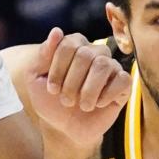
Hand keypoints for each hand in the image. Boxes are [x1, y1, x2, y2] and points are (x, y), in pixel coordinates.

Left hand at [26, 28, 130, 148]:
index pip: (68, 44)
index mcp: (74, 45)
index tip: (51, 89)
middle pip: (85, 54)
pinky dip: (107, 95)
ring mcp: (111, 67)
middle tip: (66, 100)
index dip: (58, 69)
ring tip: (82, 105)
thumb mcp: (35, 79)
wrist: (64, 127)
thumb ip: (42, 56)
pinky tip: (98, 104)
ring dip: (88, 90)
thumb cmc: (50, 101)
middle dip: (71, 82)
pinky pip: (122, 80)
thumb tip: (57, 31)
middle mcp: (94, 51)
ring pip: (103, 65)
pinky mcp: (123, 84)